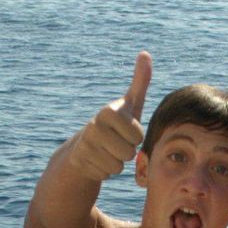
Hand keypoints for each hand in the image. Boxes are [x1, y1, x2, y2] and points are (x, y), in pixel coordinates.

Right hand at [68, 51, 152, 182]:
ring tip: (107, 151)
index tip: (125, 130)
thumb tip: (145, 53)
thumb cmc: (115, 125)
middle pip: (129, 152)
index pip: (138, 135)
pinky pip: (108, 174)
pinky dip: (106, 170)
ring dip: (117, 162)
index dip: (135, 137)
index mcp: (109, 111)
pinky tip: (99, 160)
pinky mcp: (81, 161)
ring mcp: (86, 144)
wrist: (85, 146)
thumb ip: (140, 82)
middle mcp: (94, 125)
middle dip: (126, 151)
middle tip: (116, 142)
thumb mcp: (130, 105)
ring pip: (119, 165)